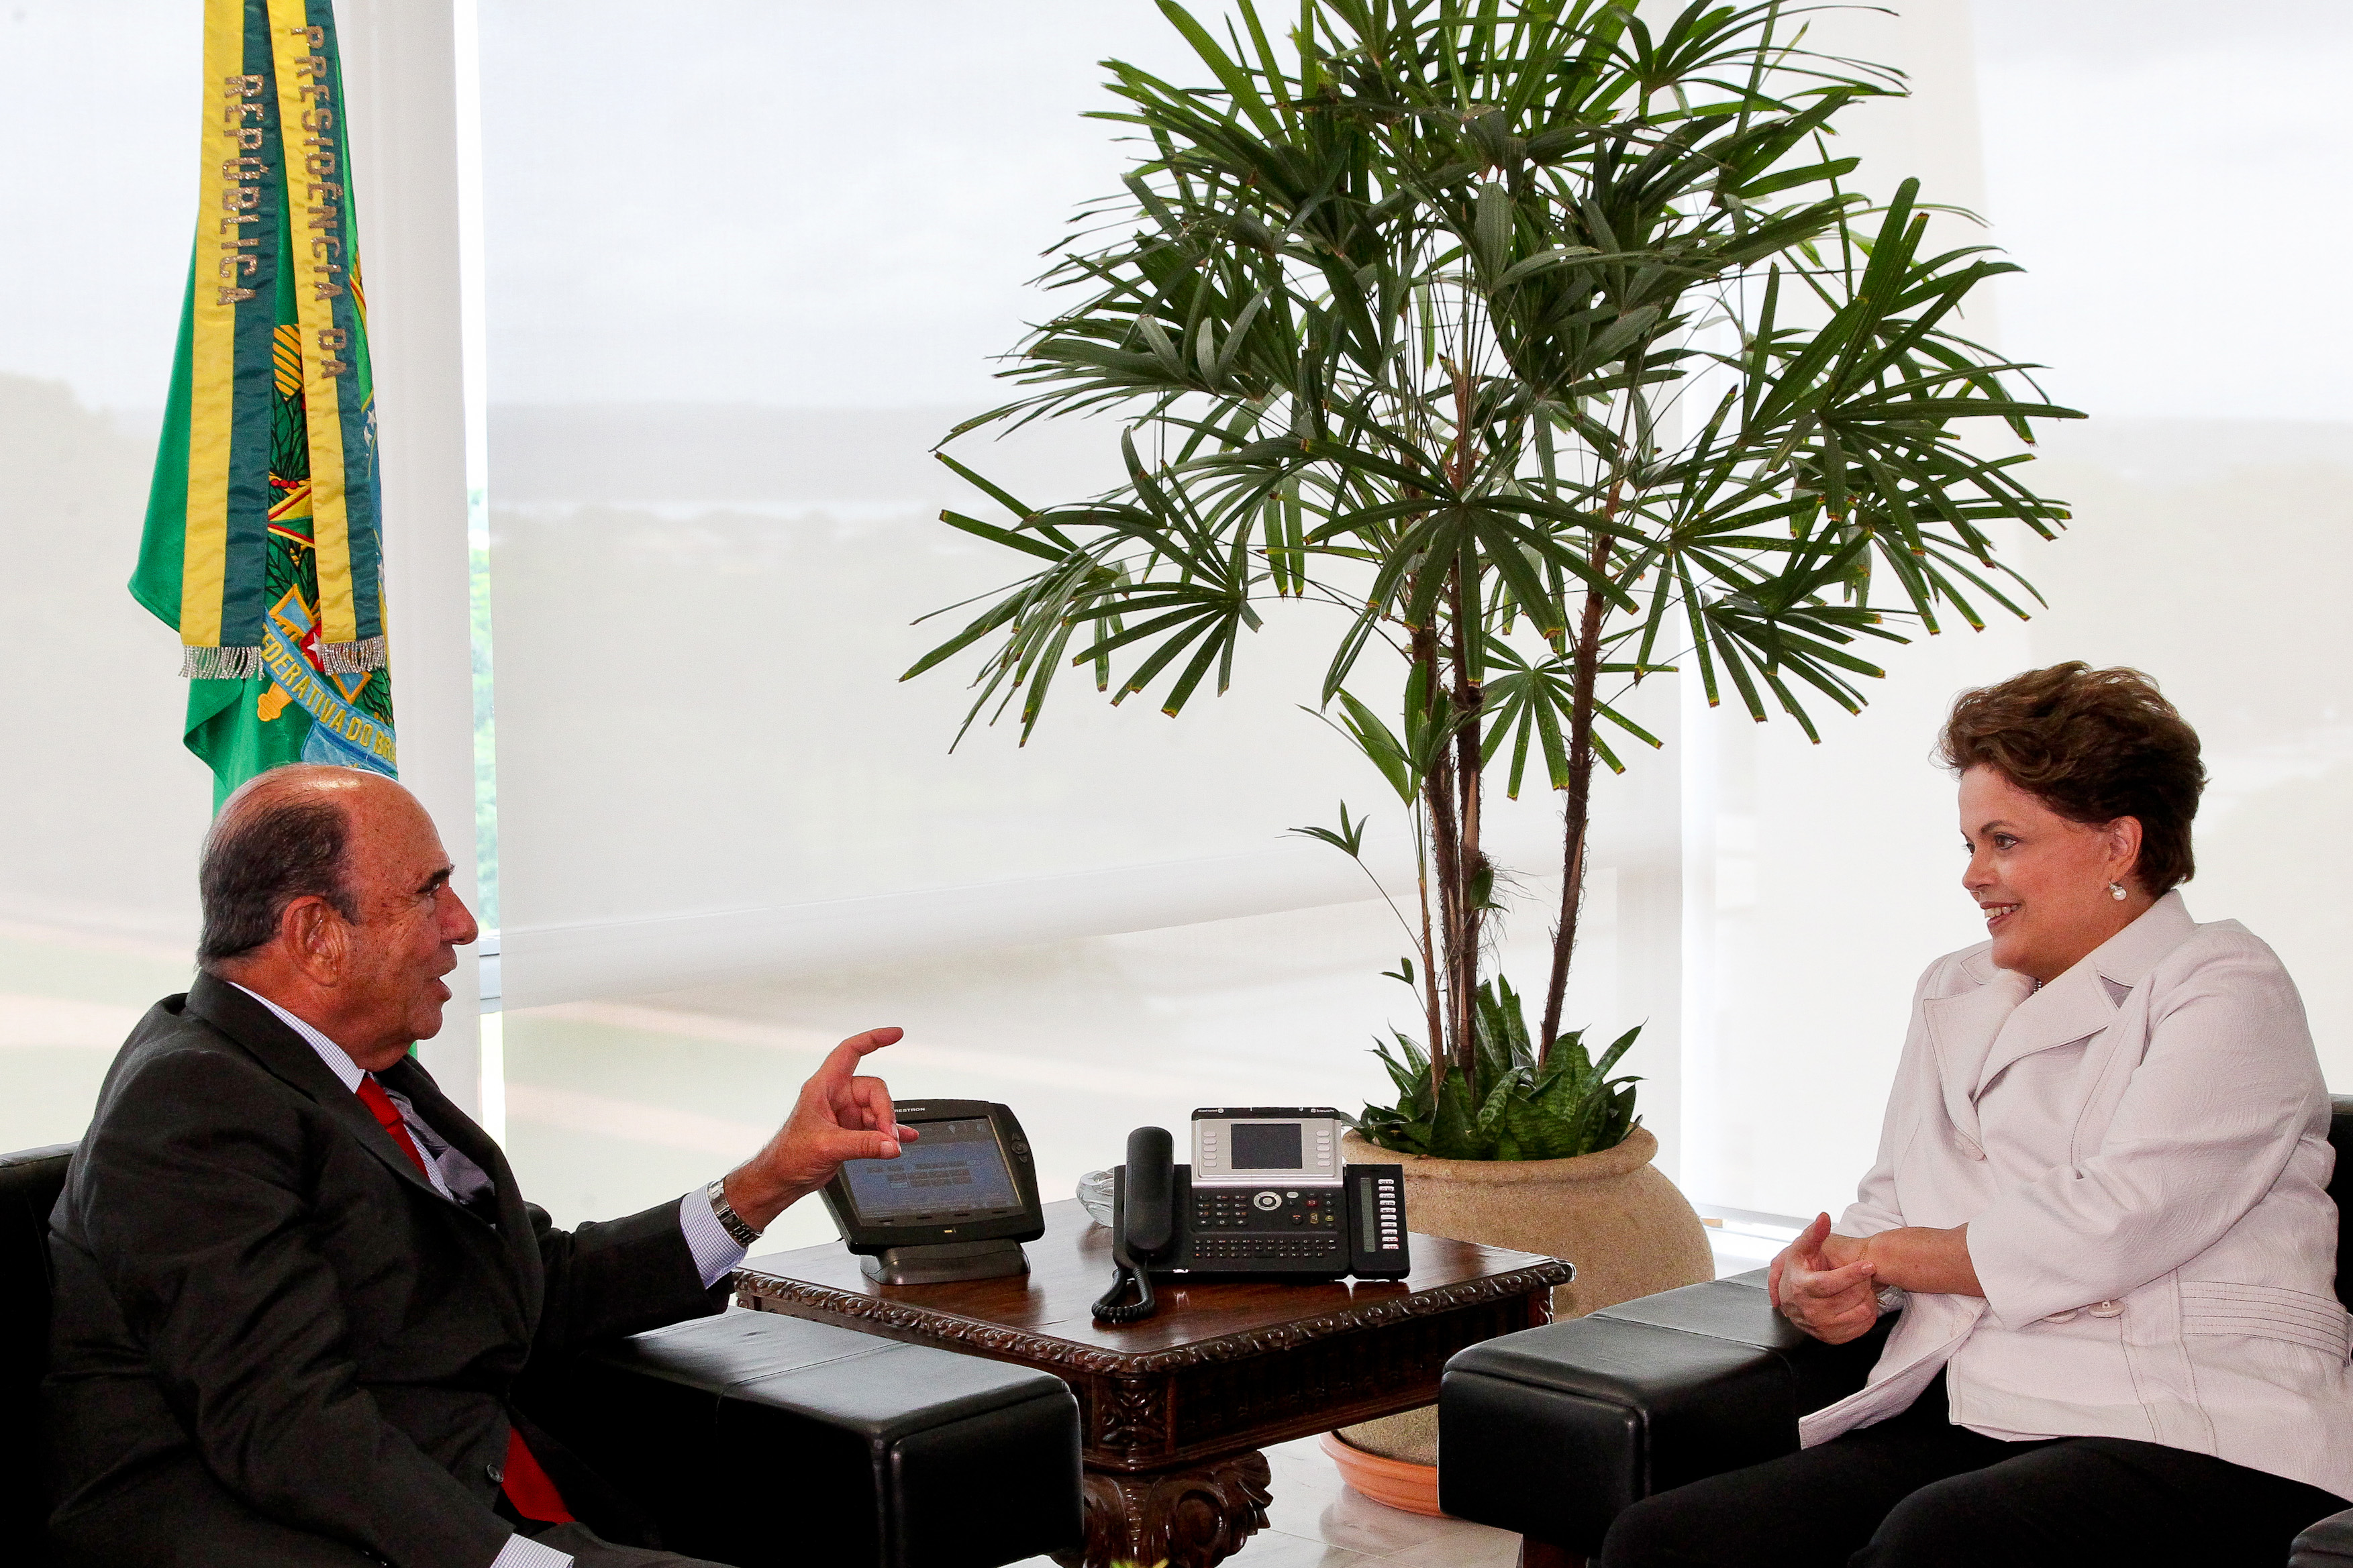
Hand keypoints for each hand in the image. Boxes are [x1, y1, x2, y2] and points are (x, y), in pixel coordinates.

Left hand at [723, 1027, 917, 1231]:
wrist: (782, 1178)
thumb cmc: (789, 1155)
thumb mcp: (828, 1146)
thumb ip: (863, 1145)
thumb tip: (891, 1144)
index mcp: (823, 1087)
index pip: (850, 1052)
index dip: (873, 1039)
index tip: (895, 1034)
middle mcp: (835, 1097)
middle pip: (874, 1089)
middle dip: (885, 1112)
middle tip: (887, 1136)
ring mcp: (844, 1114)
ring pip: (877, 1110)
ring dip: (886, 1128)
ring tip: (889, 1146)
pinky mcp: (850, 1131)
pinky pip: (876, 1127)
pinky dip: (889, 1134)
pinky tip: (899, 1142)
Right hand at [1767, 1213, 1880, 1343]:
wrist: (1795, 1298)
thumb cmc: (1801, 1270)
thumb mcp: (1802, 1250)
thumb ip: (1813, 1233)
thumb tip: (1824, 1217)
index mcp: (1800, 1287)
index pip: (1829, 1284)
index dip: (1850, 1274)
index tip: (1869, 1265)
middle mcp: (1808, 1311)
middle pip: (1849, 1297)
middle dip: (1862, 1282)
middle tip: (1864, 1272)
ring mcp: (1821, 1327)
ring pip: (1860, 1313)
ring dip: (1867, 1296)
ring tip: (1861, 1286)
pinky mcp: (1832, 1337)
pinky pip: (1863, 1326)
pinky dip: (1868, 1313)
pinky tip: (1861, 1301)